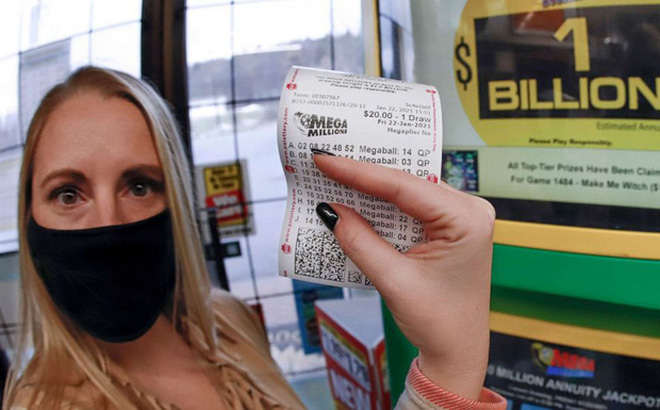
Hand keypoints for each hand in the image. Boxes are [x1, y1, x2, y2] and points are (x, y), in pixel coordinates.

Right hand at [313, 153, 494, 400]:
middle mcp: (468, 210)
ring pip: (406, 191)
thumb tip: (331, 210)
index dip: (360, 172)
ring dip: (371, 187)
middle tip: (325, 160)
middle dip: (364, 173)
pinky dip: (382, 204)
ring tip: (334, 174)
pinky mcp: (447, 226)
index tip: (326, 160)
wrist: (457, 350)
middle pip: (406, 182)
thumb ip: (361, 242)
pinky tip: (356, 197)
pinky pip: (410, 206)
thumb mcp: (394, 281)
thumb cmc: (438, 322)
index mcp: (466, 220)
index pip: (404, 186)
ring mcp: (460, 216)